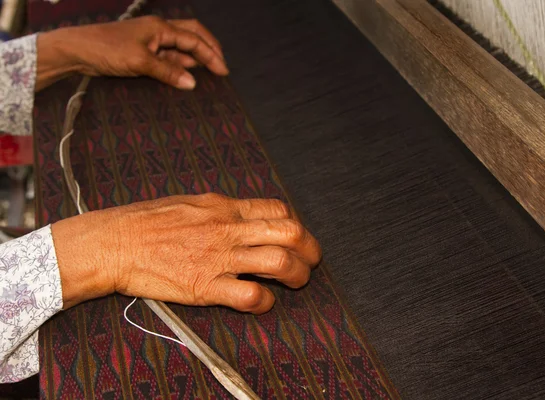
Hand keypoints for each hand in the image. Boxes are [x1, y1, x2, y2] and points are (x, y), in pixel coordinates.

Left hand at [36, 16, 227, 89]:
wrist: (78, 51)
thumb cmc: (107, 49)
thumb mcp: (141, 62)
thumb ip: (168, 72)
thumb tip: (192, 83)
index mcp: (161, 27)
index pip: (194, 40)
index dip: (211, 55)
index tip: (223, 71)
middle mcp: (158, 31)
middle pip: (192, 36)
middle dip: (209, 50)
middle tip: (221, 67)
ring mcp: (151, 42)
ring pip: (180, 49)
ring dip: (194, 61)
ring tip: (208, 76)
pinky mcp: (143, 54)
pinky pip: (168, 59)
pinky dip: (179, 68)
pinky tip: (184, 78)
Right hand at [52, 194, 321, 313]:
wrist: (115, 242)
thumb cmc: (147, 221)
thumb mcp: (191, 202)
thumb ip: (222, 209)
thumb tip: (244, 214)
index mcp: (224, 207)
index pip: (277, 209)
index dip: (295, 223)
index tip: (294, 236)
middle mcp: (228, 230)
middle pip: (289, 232)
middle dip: (310, 248)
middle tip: (311, 260)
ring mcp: (219, 258)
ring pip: (279, 263)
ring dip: (298, 275)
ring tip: (296, 282)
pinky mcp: (205, 287)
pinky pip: (250, 295)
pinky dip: (265, 302)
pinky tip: (263, 302)